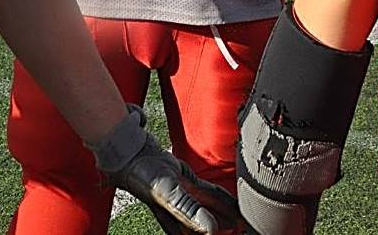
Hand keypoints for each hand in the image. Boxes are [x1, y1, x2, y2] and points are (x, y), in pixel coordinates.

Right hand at [115, 139, 240, 233]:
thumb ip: (189, 211)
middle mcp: (180, 212)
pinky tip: (230, 200)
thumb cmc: (143, 176)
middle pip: (208, 224)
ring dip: (225, 213)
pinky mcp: (185, 181)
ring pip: (210, 208)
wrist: (132, 151)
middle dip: (225, 227)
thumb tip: (210, 230)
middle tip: (245, 229)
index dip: (216, 234)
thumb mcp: (168, 195)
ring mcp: (184, 196)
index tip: (236, 234)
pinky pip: (207, 192)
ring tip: (242, 218)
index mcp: (175, 222)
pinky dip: (219, 197)